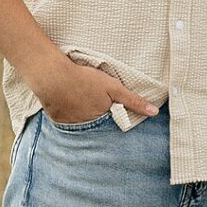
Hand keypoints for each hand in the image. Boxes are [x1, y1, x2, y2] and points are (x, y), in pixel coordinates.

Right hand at [42, 61, 157, 125]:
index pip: (113, 127)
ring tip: (82, 105)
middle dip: (100, 123)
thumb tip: (154, 112)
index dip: (114, 121)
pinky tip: (70, 106)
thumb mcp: (113, 87)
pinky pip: (68, 124)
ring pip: (83, 127)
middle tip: (95, 106)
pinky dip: (71, 117)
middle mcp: (87, 129)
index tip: (114, 117)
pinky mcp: (58, 122)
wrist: (53, 77)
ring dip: (84, 120)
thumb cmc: (85, 80)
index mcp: (102, 121)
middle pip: (98, 129)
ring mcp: (71, 127)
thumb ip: (133, 101)